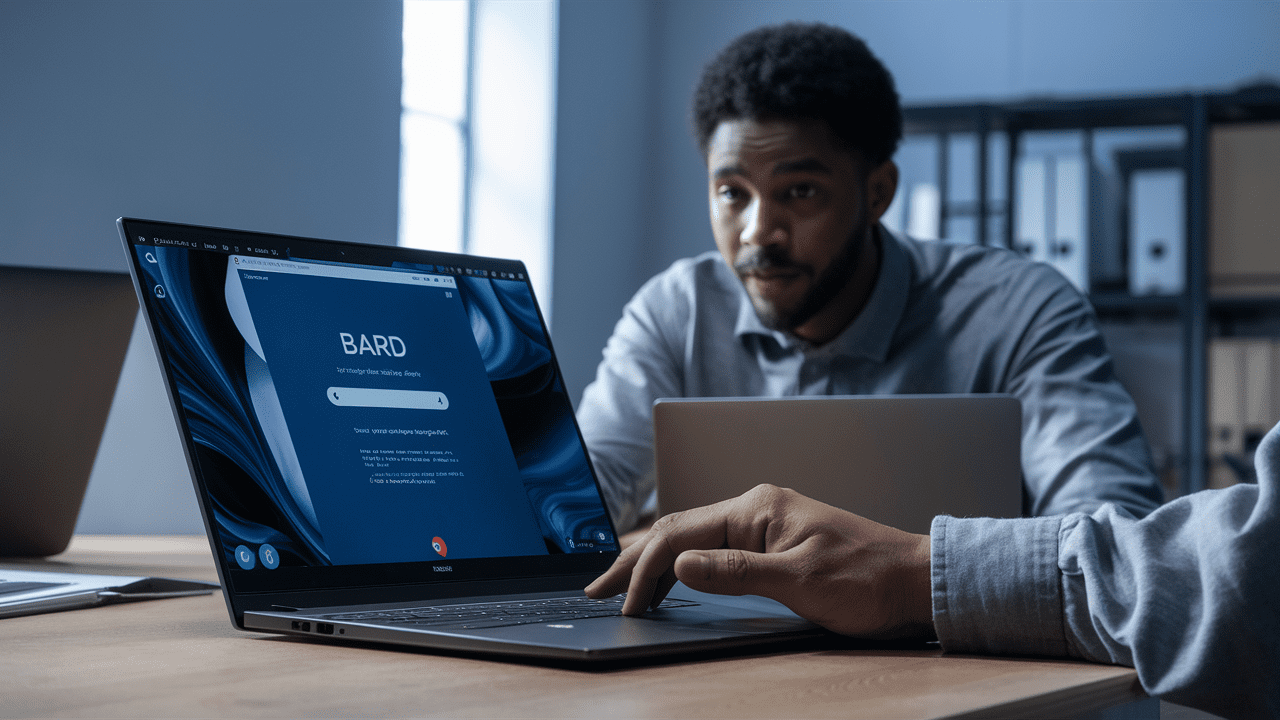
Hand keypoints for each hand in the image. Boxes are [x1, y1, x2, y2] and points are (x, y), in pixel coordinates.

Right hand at [585, 484, 934, 638]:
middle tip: (597, 589)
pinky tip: (667, 577)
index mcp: (756, 507)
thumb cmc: (867, 579)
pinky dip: (680, 564)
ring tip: (618, 582)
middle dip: (633, 560)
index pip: (680, 535)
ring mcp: (762, 525)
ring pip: (690, 539)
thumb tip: (677, 567)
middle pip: (676, 532)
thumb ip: (735, 572)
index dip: (646, 570)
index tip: (627, 604)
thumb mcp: (799, 581)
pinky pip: (711, 548)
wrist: (916, 580)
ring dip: (652, 561)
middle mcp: (754, 508)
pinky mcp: (771, 543)